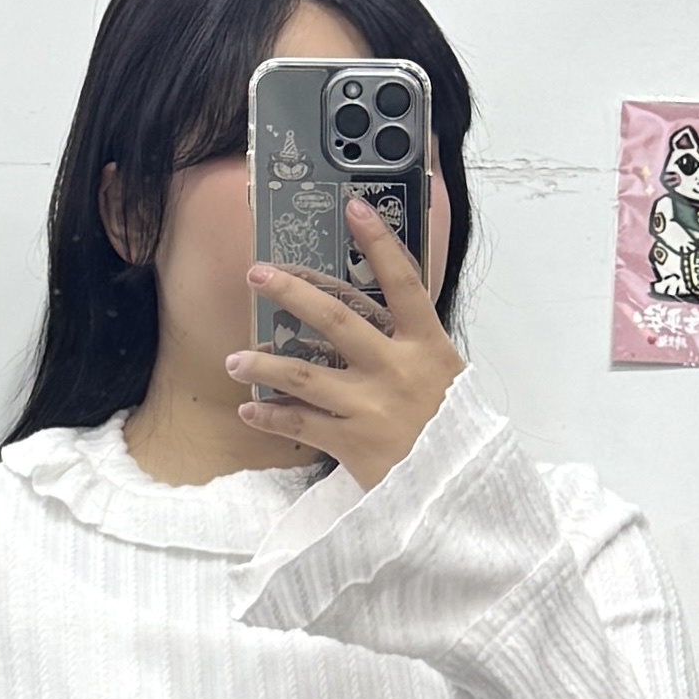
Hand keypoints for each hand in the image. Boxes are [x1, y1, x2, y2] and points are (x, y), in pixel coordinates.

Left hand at [231, 197, 463, 490]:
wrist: (462, 492)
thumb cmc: (454, 432)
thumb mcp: (448, 379)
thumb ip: (415, 347)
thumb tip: (379, 316)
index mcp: (427, 346)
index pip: (403, 282)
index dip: (378, 242)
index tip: (353, 206)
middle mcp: (397, 369)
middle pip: (336, 319)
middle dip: (292, 292)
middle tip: (258, 274)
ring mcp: (371, 407)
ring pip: (304, 375)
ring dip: (264, 363)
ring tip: (236, 358)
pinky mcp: (353, 444)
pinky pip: (301, 424)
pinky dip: (272, 416)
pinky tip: (250, 409)